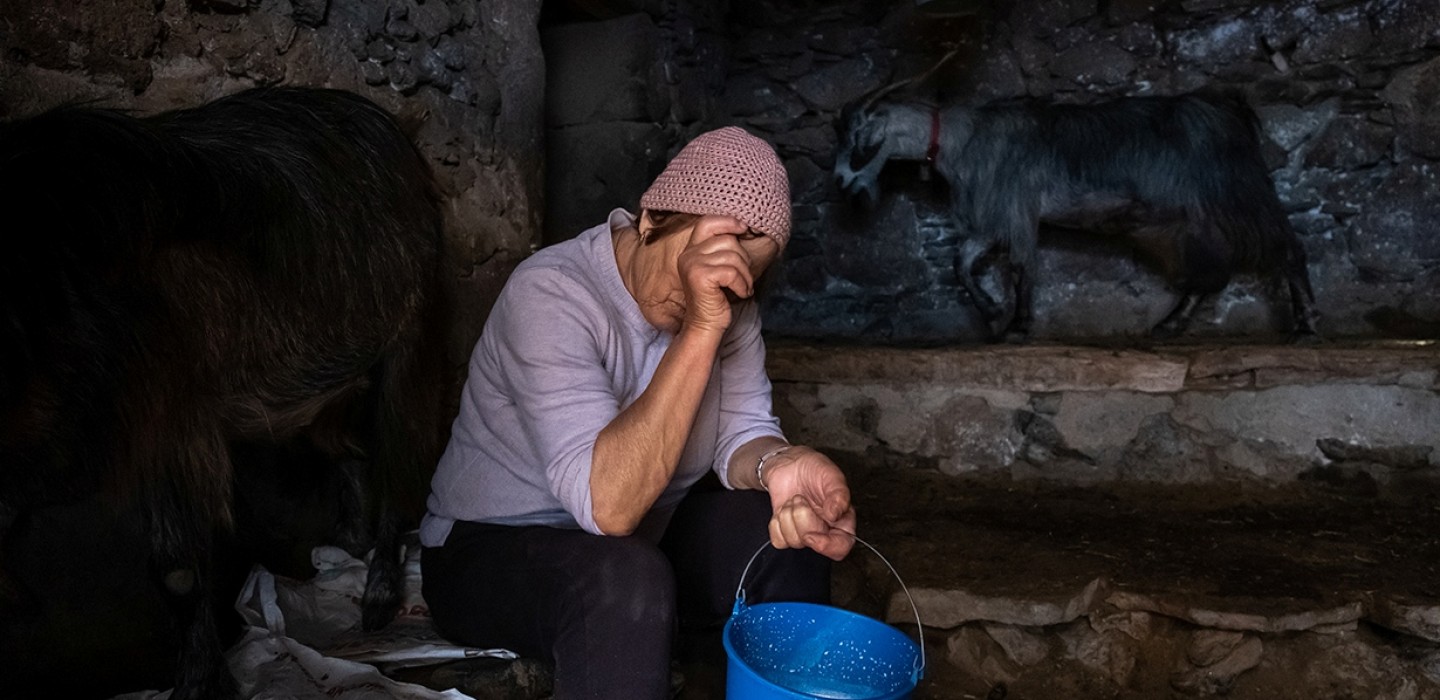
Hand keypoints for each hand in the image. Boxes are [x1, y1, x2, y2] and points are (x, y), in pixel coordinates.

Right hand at [676, 215, 753, 334]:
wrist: (705, 327)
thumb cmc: (716, 299)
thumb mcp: (718, 270)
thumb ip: (722, 250)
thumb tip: (743, 228)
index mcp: (691, 250)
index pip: (707, 222)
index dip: (728, 221)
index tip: (744, 229)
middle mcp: (688, 255)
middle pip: (728, 240)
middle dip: (744, 260)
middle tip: (743, 278)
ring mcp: (692, 265)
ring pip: (733, 257)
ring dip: (745, 275)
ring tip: (743, 288)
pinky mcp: (700, 277)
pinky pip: (732, 272)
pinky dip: (742, 285)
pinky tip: (740, 294)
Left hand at [764, 446, 856, 560]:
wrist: (788, 464)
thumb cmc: (814, 468)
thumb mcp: (831, 475)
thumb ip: (839, 494)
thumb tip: (835, 514)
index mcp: (842, 520)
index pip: (841, 547)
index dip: (827, 546)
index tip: (812, 535)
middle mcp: (824, 530)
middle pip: (813, 543)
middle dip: (802, 518)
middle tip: (801, 499)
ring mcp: (804, 532)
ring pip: (793, 541)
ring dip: (788, 516)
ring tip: (794, 500)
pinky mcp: (785, 532)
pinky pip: (778, 541)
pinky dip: (777, 523)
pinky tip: (783, 509)